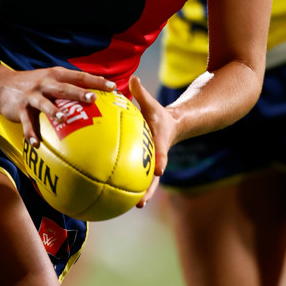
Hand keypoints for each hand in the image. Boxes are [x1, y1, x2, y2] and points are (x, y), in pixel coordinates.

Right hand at [0, 66, 115, 145]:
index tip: (113, 87)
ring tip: (64, 119)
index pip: (79, 76)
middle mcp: (45, 83)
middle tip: (92, 98)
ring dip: (54, 111)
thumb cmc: (33, 85)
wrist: (0, 85)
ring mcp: (32, 95)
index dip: (96, 81)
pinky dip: (31, 133)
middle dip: (78, 92)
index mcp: (55, 75)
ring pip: (45, 103)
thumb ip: (68, 86)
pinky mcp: (20, 108)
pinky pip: (27, 122)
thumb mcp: (49, 79)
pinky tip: (36, 144)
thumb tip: (95, 95)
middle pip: (64, 87)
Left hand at [129, 75, 176, 207]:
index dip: (161, 161)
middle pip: (154, 178)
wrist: (171, 127)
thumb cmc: (159, 115)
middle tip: (140, 203)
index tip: (159, 170)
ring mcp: (152, 165)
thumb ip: (141, 92)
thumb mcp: (151, 103)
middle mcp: (157, 158)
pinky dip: (129, 188)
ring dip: (139, 195)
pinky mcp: (145, 168)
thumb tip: (133, 78)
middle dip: (149, 190)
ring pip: (146, 184)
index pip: (162, 153)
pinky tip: (114, 196)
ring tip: (129, 208)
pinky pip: (137, 179)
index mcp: (160, 143)